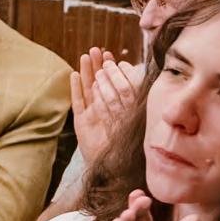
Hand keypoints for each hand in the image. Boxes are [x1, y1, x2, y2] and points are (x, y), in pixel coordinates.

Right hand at [71, 49, 141, 164]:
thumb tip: (146, 83)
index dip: (112, 70)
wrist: (116, 169)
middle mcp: (104, 109)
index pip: (114, 84)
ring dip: (86, 72)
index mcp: (118, 108)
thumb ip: (139, 104)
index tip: (113, 56)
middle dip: (98, 66)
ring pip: (88, 89)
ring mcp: (91, 115)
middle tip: (97, 50)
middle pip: (99, 83)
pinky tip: (73, 75)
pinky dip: (75, 89)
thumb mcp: (138, 122)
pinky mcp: (81, 124)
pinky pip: (78, 103)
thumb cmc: (129, 148)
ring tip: (86, 56)